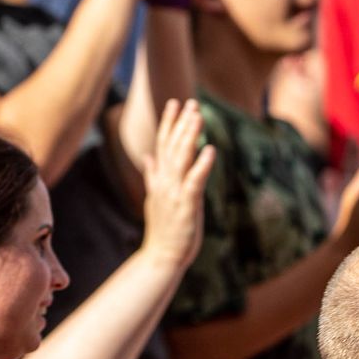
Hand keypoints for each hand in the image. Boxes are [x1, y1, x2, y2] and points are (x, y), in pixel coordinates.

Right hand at [139, 99, 216, 270]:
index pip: (162, 144)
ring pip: (182, 158)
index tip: (176, 103)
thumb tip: (148, 157)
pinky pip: (195, 180)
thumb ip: (152, 175)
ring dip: (190, 136)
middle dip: (182, 123)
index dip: (169, 123)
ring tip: (199, 116)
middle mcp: (164, 182)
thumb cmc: (164, 228)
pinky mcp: (186, 204)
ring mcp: (174, 192)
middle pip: (172, 146)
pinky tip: (210, 150)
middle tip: (192, 103)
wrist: (162, 255)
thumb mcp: (155, 197)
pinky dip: (202, 164)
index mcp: (159, 179)